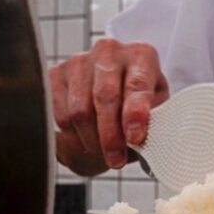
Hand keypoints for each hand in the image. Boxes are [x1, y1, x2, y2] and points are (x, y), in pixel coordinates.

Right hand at [49, 38, 168, 175]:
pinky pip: (59, 113)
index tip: (136, 138)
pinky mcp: (55, 74)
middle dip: (110, 135)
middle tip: (116, 161)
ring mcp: (79, 61)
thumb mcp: (157, 107)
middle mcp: (109, 52)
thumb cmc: (142, 98)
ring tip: (104, 155)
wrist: (116, 83)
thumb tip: (143, 145)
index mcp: (141, 55)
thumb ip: (154, 121)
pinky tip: (88, 142)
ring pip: (79, 109)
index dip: (135, 114)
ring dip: (92, 140)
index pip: (137, 85)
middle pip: (104, 98)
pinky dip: (73, 136)